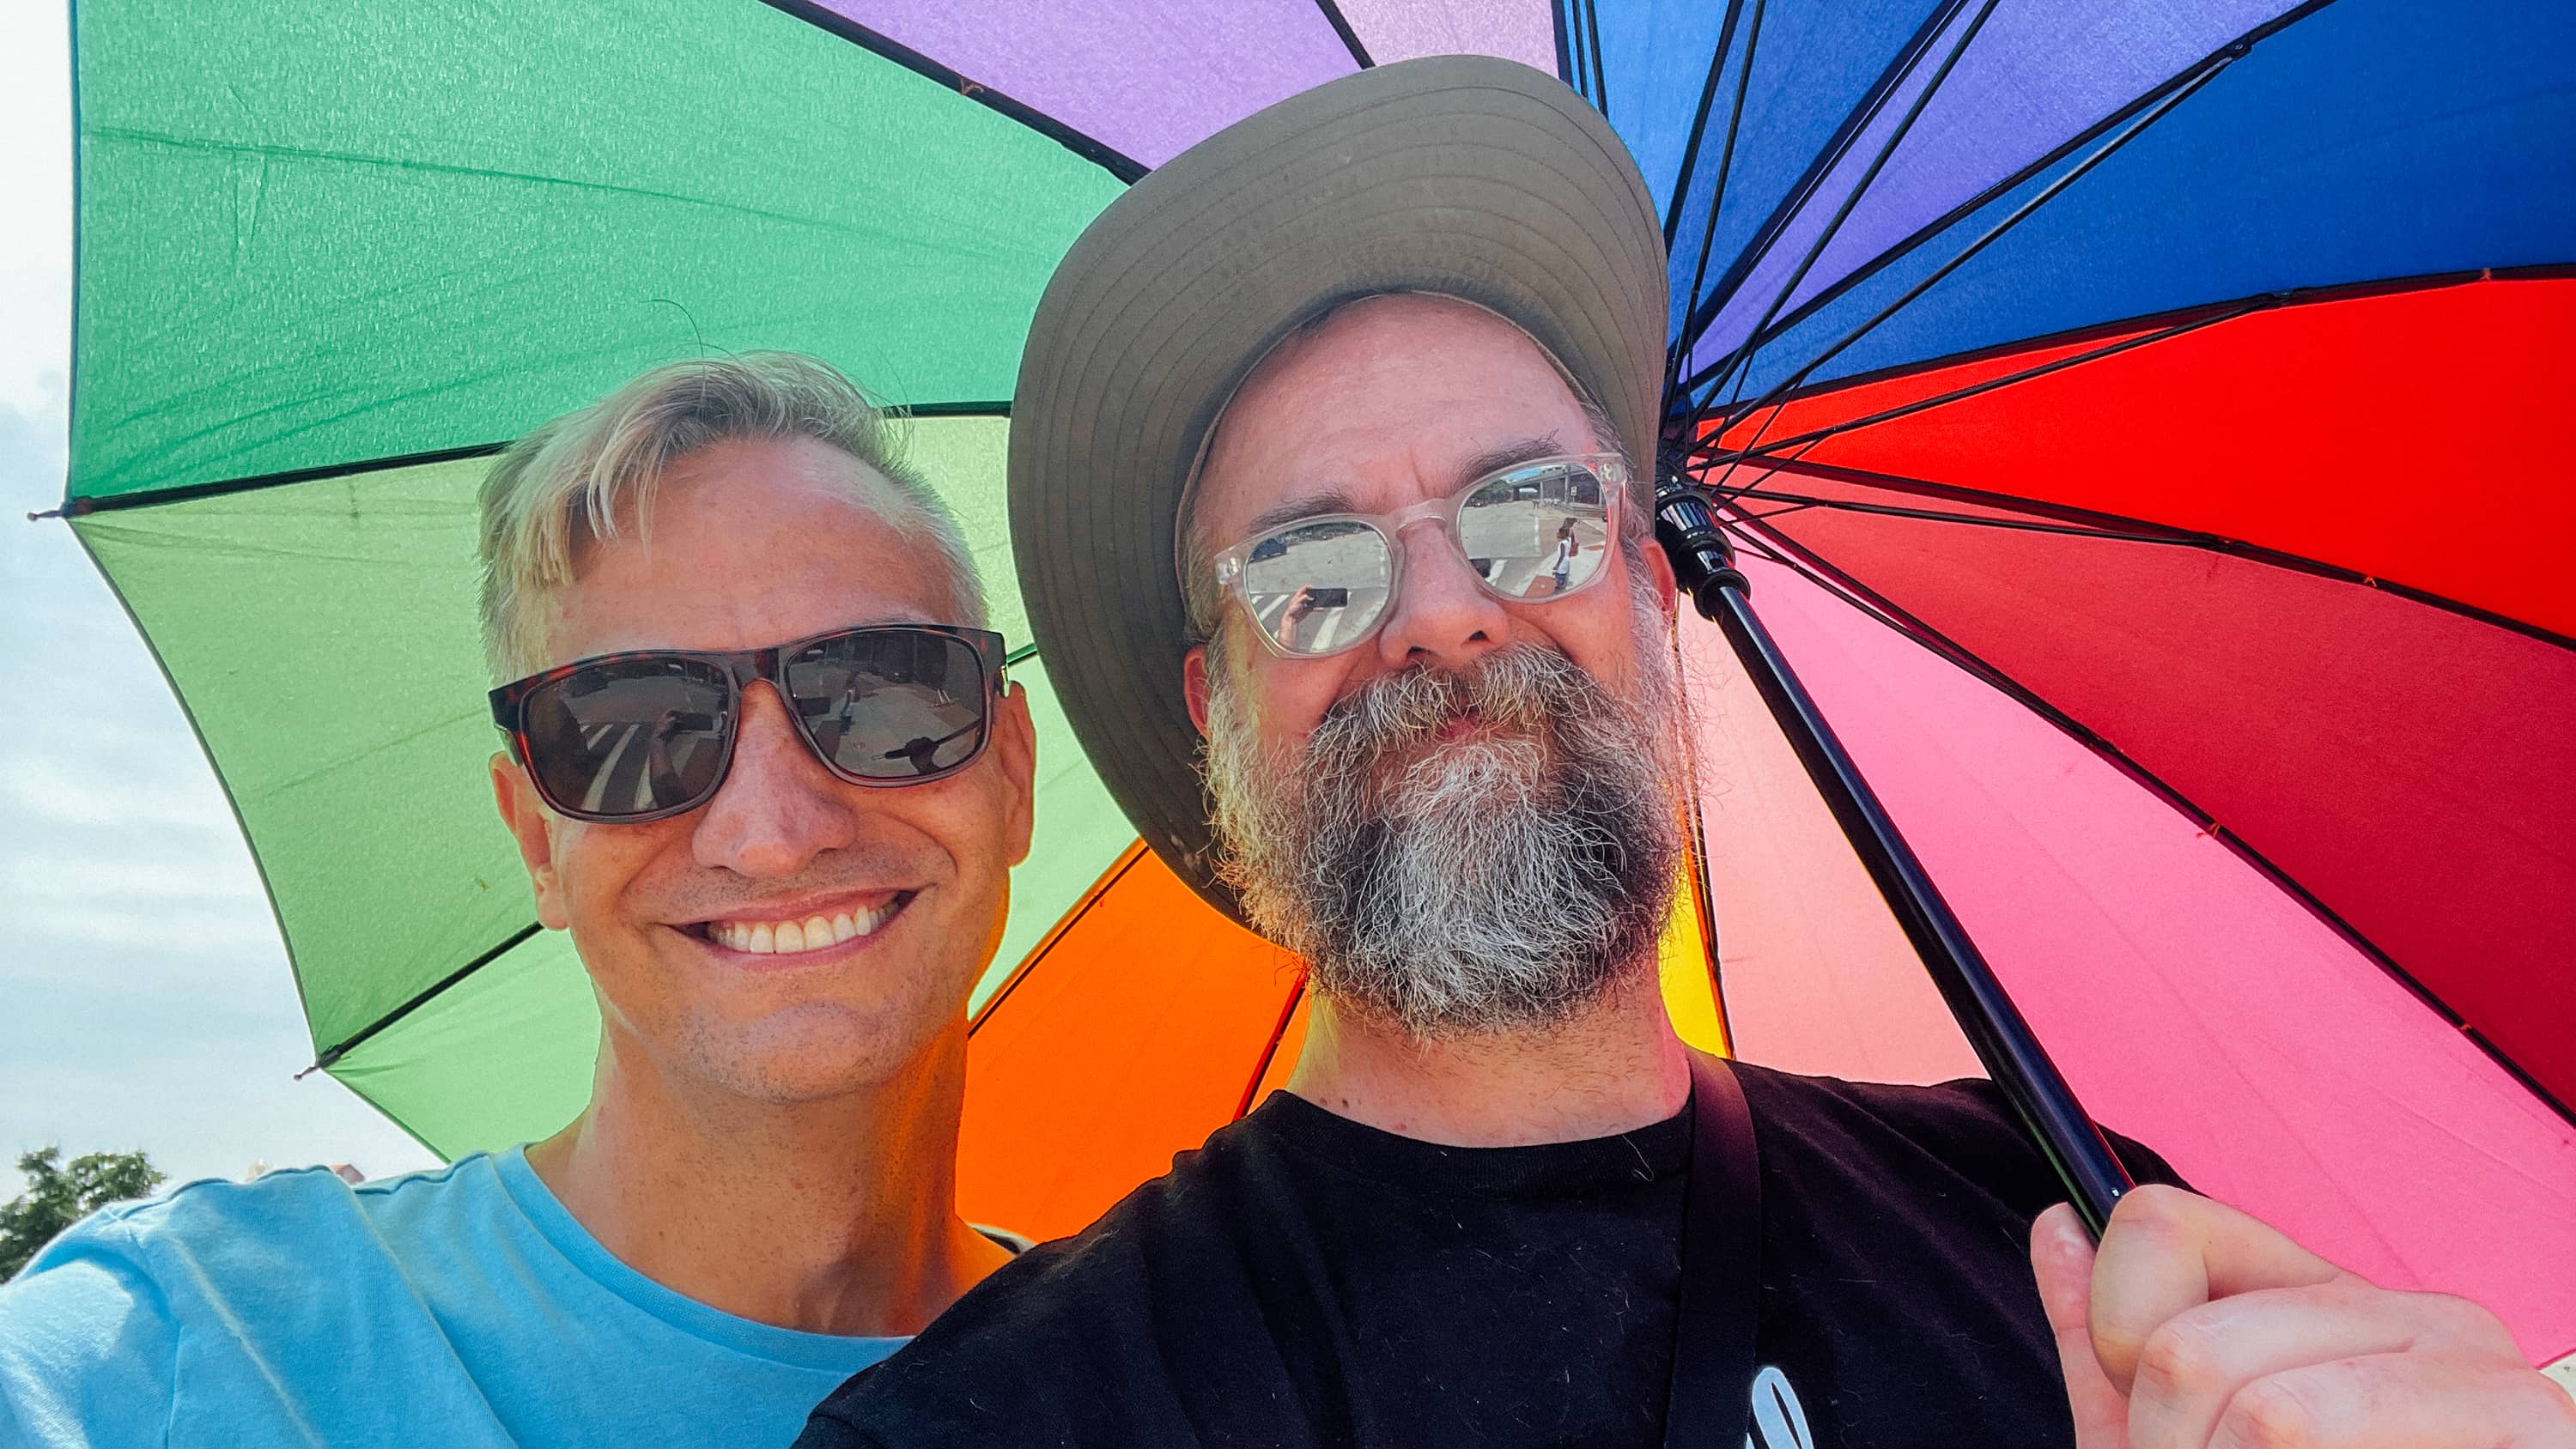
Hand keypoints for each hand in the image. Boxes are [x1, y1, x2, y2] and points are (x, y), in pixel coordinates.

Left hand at [2030, 1186, 2575, 1446]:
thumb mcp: (2177, 1444)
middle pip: (2189, 1349)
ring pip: (2269, 1414)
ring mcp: (2483, 1374)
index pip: (2160, 1223)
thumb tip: (2059, 1219)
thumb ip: (2113, 1347)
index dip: (2113, 1330)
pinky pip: (2317, 1438)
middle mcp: (2417, 1315)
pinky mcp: (2529, 1428)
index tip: (2144, 1413)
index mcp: (2331, 1300)